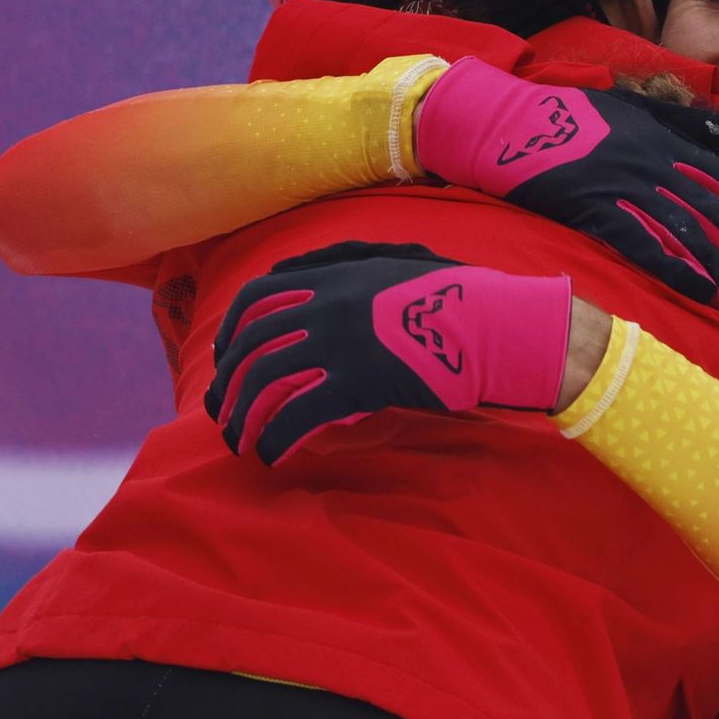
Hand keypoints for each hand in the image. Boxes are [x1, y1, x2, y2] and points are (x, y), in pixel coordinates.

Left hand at [204, 241, 570, 464]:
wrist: (495, 323)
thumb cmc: (457, 294)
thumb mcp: (398, 264)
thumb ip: (351, 269)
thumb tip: (309, 276)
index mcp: (335, 275)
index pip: (258, 297)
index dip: (233, 330)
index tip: (227, 357)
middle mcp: (326, 305)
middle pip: (253, 345)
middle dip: (229, 383)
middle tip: (223, 412)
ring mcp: (338, 344)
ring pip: (265, 382)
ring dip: (245, 417)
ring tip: (242, 442)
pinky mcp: (355, 384)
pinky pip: (297, 414)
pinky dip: (276, 437)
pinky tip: (274, 454)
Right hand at [416, 59, 718, 325]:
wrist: (510, 123)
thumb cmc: (580, 118)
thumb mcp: (643, 110)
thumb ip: (701, 126)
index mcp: (672, 144)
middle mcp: (656, 166)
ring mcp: (625, 188)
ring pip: (690, 237)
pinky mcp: (592, 209)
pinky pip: (641, 244)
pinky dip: (674, 268)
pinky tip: (703, 295)